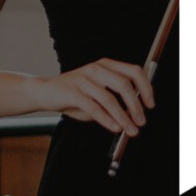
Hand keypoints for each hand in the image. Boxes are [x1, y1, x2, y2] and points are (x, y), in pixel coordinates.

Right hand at [40, 58, 154, 136]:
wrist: (45, 92)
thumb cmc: (74, 93)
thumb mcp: (98, 93)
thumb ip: (116, 100)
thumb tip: (135, 114)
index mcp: (106, 65)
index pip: (133, 71)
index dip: (145, 87)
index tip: (150, 104)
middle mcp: (96, 69)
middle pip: (123, 84)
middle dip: (136, 105)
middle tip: (141, 121)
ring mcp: (83, 79)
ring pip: (109, 99)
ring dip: (123, 117)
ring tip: (130, 129)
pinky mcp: (72, 92)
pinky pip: (93, 107)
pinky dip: (107, 119)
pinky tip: (114, 127)